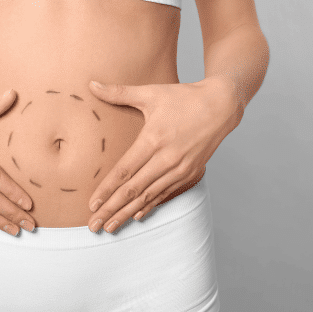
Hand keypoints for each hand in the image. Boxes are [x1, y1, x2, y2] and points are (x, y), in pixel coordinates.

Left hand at [86, 77, 239, 233]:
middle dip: (112, 210)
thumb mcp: (151, 92)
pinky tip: (136, 216)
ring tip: (110, 227)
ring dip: (128, 213)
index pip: (124, 171)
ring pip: (149, 196)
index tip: (91, 205)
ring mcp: (180, 168)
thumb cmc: (183, 97)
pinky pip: (166, 194)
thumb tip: (91, 84)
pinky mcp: (191, 173)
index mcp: (154, 139)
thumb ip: (119, 92)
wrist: (222, 105)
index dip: (107, 190)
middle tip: (94, 226)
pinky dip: (150, 206)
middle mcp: (167, 158)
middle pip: (134, 190)